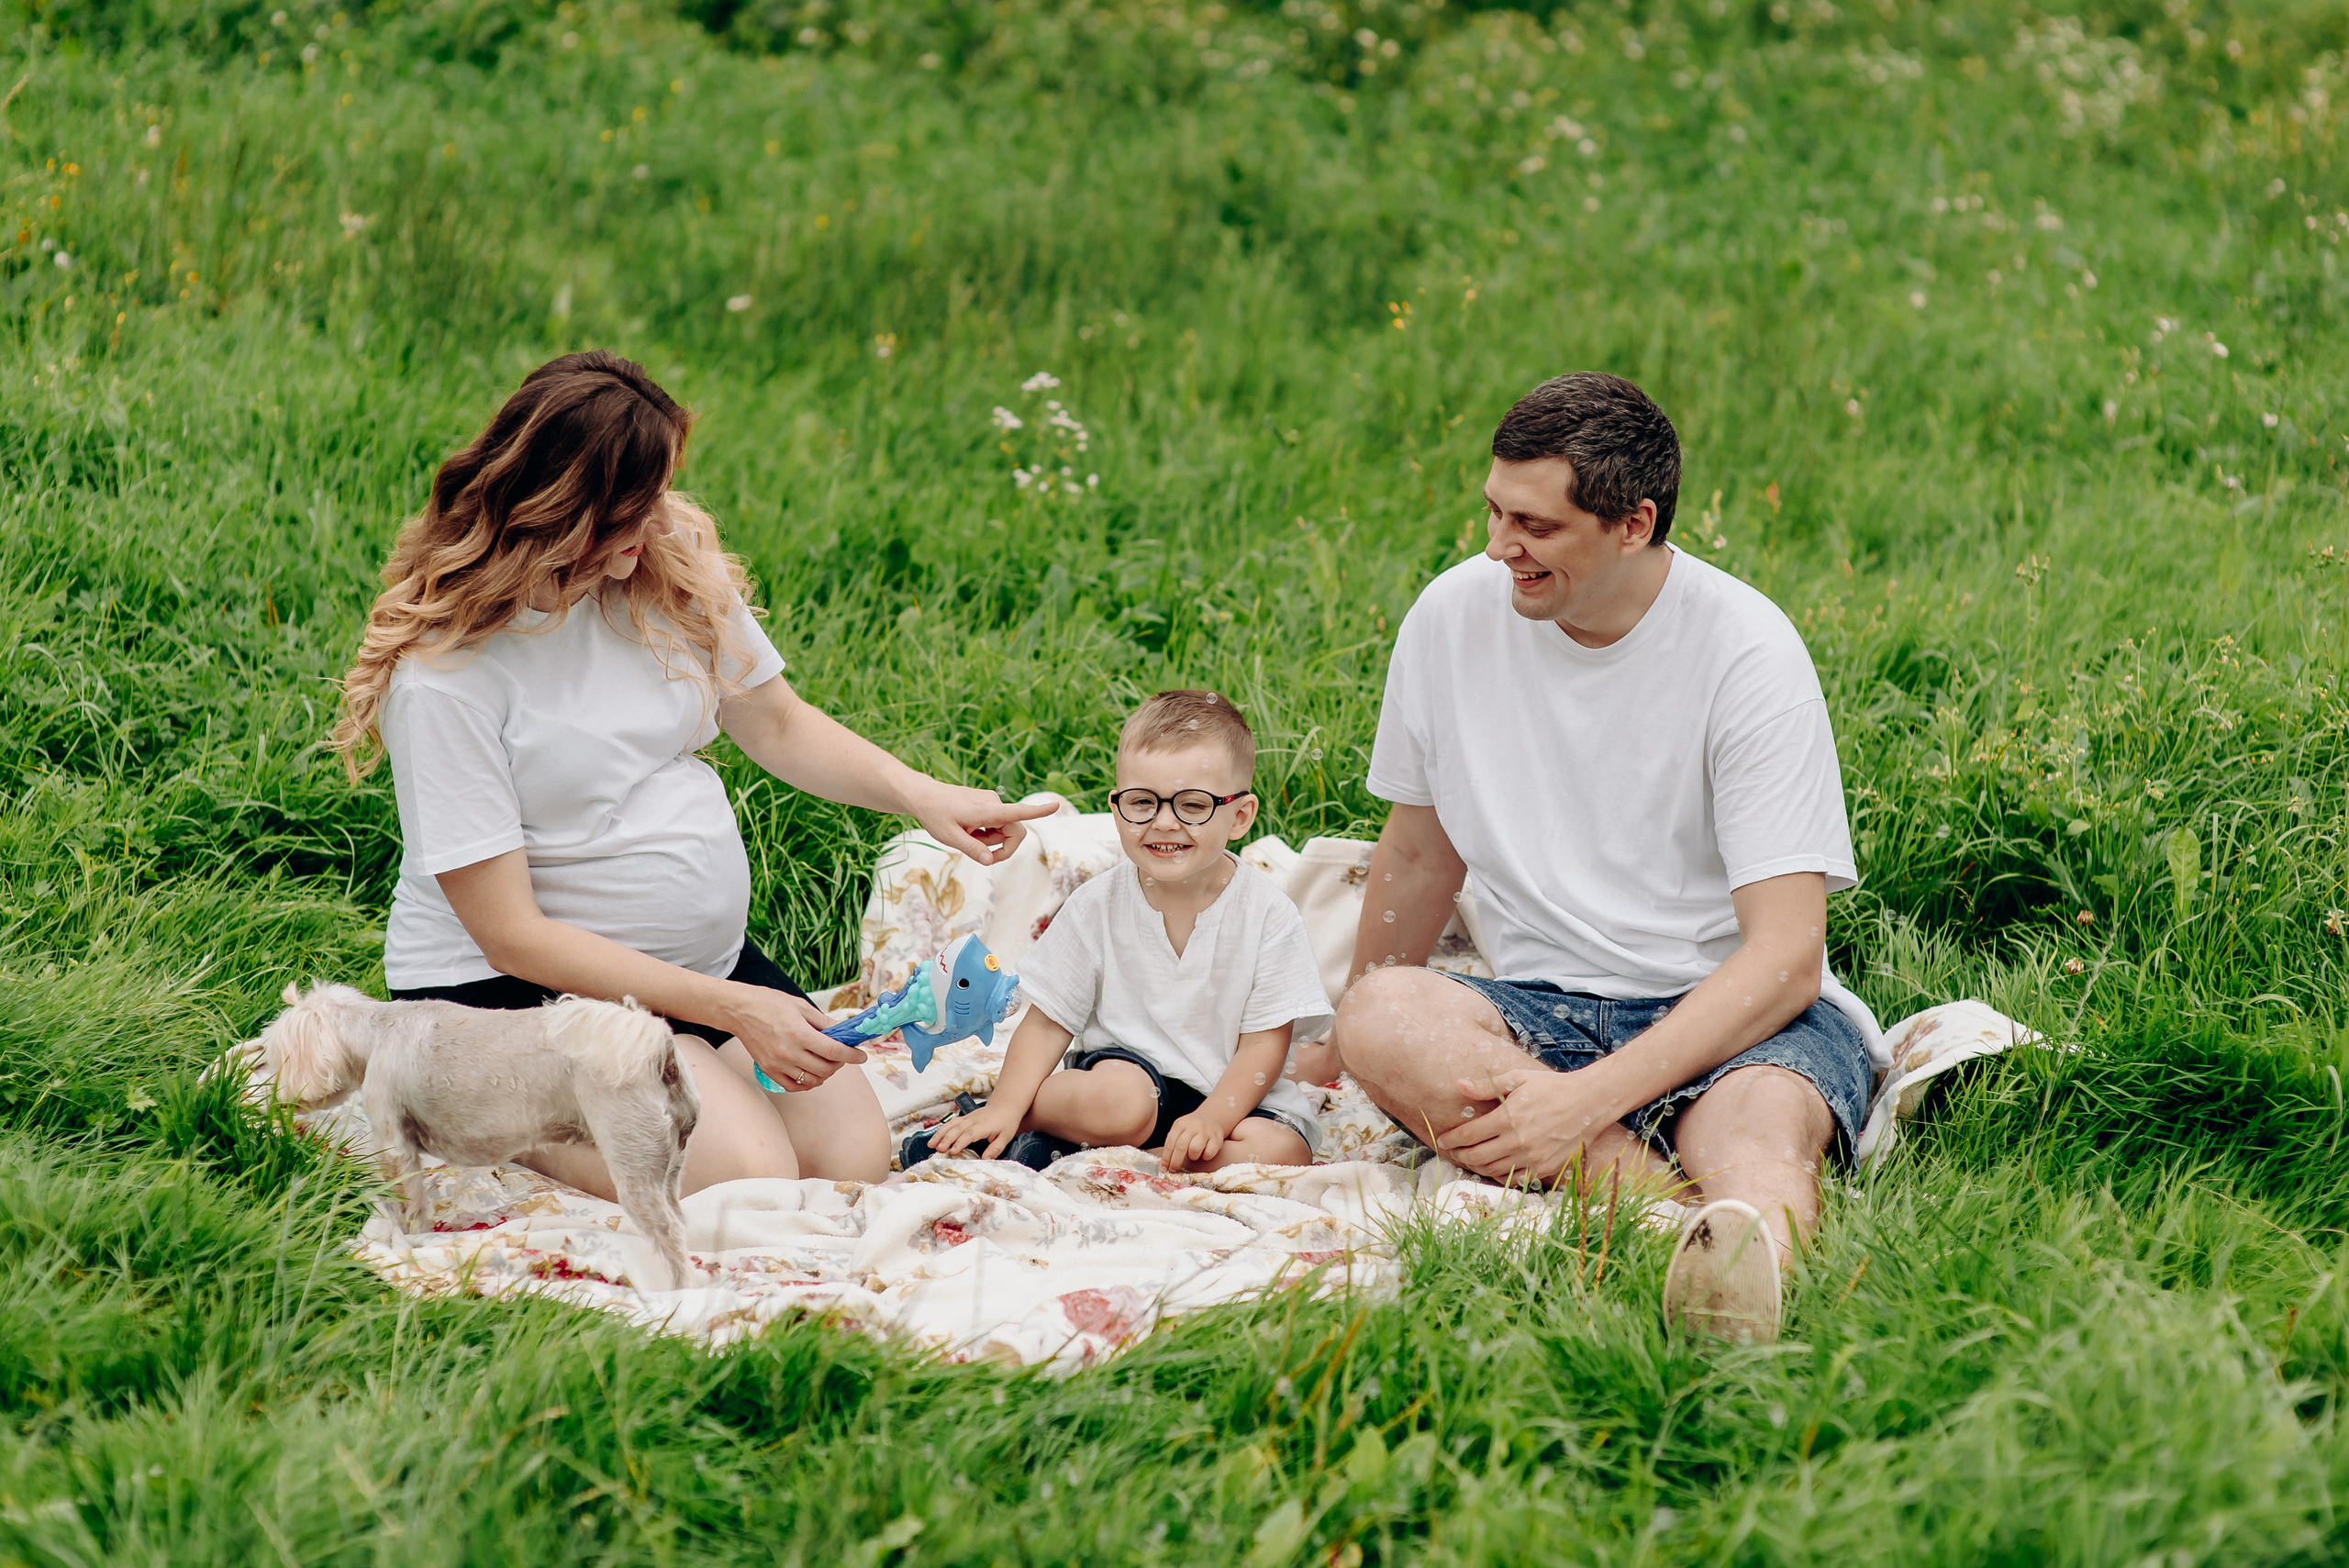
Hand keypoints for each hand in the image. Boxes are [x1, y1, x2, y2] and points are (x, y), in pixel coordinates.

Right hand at [726, 986, 865, 1088]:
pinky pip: (793, 1086)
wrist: (739, 1010)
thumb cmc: (770, 1003)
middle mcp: (788, 1052)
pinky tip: (811, 1072)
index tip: (862, 1056)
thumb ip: (824, 1023)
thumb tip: (843, 1033)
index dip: (851, 1055)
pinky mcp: (768, 1070)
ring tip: (826, 1062)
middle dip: (839, 1064)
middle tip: (841, 1055)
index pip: (833, 1051)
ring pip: (812, 1080)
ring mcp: (777, 1064)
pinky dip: (807, 1082)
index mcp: (799, 1033)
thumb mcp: (801, 1007)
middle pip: (825, 1069)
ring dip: (825, 1074)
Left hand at [908, 782, 1058, 866]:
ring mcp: (991, 802)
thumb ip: (973, 849)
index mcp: (987, 810)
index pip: (1018, 812)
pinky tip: (968, 829)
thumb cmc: (936, 815)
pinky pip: (996, 824)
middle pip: (1014, 831)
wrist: (924, 795)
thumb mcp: (950, 837)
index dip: (1039, 811)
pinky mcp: (987, 804)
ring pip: (1003, 829)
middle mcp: (994, 803)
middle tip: (981, 856)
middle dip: (1002, 846)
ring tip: (966, 836)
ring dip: (990, 839)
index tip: (1056, 806)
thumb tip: (990, 861)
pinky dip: (985, 832)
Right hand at [927, 1097, 1025, 1158]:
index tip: (952, 1152)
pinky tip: (935, 1138)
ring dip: (940, 1134)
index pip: (970, 1134)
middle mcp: (974, 1120)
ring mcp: (968, 1118)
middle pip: (957, 1129)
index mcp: (984, 1125)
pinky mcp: (965, 1118)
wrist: (1005, 1105)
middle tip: (938, 1150)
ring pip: (951, 1124)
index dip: (960, 1143)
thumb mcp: (1006, 1137)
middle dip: (946, 1139)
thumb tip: (984, 1160)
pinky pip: (951, 1123)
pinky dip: (942, 1130)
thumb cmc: (1006, 1122)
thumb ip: (995, 1149)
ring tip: (931, 1145)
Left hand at [1157, 1111, 1225, 1172]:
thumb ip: (1173, 1142)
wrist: (1211, 1118)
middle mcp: (1193, 1126)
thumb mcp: (1180, 1129)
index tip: (1163, 1169)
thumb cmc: (1192, 1129)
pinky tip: (1204, 1154)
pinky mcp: (1217, 1138)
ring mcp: (1206, 1131)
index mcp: (1181, 1124)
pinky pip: (1209, 1153)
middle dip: (1175, 1162)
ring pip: (1195, 1149)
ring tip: (1193, 1156)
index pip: (1170, 1142)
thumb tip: (1165, 1165)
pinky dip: (1205, 1157)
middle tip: (1174, 1170)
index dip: (1166, 1158)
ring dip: (1192, 1156)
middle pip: (1181, 1146)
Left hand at [1433, 1067, 1624, 1184]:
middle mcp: (1517, 1140)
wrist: (1589, 1103)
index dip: (1452, 1139)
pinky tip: (1493, 1168)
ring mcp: (1532, 1157)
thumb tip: (1459, 1085)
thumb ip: (1487, 1086)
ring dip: (1476, 1166)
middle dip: (1460, 1155)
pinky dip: (1500, 1175)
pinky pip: (1515, 1179)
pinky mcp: (1544, 1168)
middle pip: (1477, 1156)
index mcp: (1508, 1117)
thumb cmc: (1551, 1087)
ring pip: (1493, 1169)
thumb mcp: (1518, 1079)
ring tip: (1469, 1160)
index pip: (1469, 1134)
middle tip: (1453, 1152)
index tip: (1442, 1140)